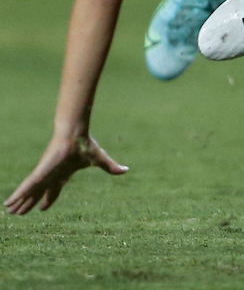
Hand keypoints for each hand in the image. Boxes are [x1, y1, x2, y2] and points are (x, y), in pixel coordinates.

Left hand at [4, 134, 127, 214]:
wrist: (75, 134)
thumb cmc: (85, 145)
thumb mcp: (99, 159)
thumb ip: (110, 167)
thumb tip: (127, 170)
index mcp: (64, 174)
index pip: (54, 190)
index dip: (49, 199)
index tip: (43, 208)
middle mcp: (52, 176)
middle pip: (38, 193)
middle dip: (30, 203)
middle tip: (20, 213)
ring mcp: (44, 175)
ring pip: (29, 193)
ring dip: (20, 202)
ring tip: (9, 211)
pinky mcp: (39, 174)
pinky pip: (25, 188)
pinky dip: (17, 196)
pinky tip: (7, 204)